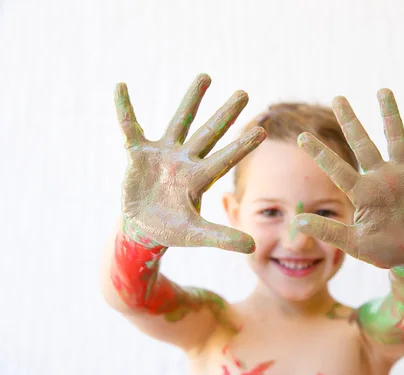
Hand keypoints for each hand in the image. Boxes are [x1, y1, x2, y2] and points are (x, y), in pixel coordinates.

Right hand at [115, 74, 264, 251]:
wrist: (143, 228)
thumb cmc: (172, 231)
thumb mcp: (196, 234)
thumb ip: (222, 238)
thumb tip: (253, 247)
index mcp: (199, 179)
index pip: (225, 158)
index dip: (242, 146)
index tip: (261, 130)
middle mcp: (186, 161)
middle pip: (209, 133)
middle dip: (226, 114)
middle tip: (244, 93)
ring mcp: (164, 155)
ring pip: (180, 121)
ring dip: (192, 100)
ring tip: (207, 76)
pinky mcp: (139, 154)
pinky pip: (130, 127)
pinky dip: (124, 109)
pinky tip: (120, 87)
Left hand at [292, 89, 403, 268]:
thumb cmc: (383, 249)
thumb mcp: (354, 243)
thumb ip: (329, 231)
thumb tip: (296, 222)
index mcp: (362, 192)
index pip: (337, 169)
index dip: (320, 153)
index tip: (301, 137)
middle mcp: (381, 178)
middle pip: (363, 144)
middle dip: (351, 121)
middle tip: (337, 98)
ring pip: (396, 139)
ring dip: (390, 116)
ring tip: (382, 91)